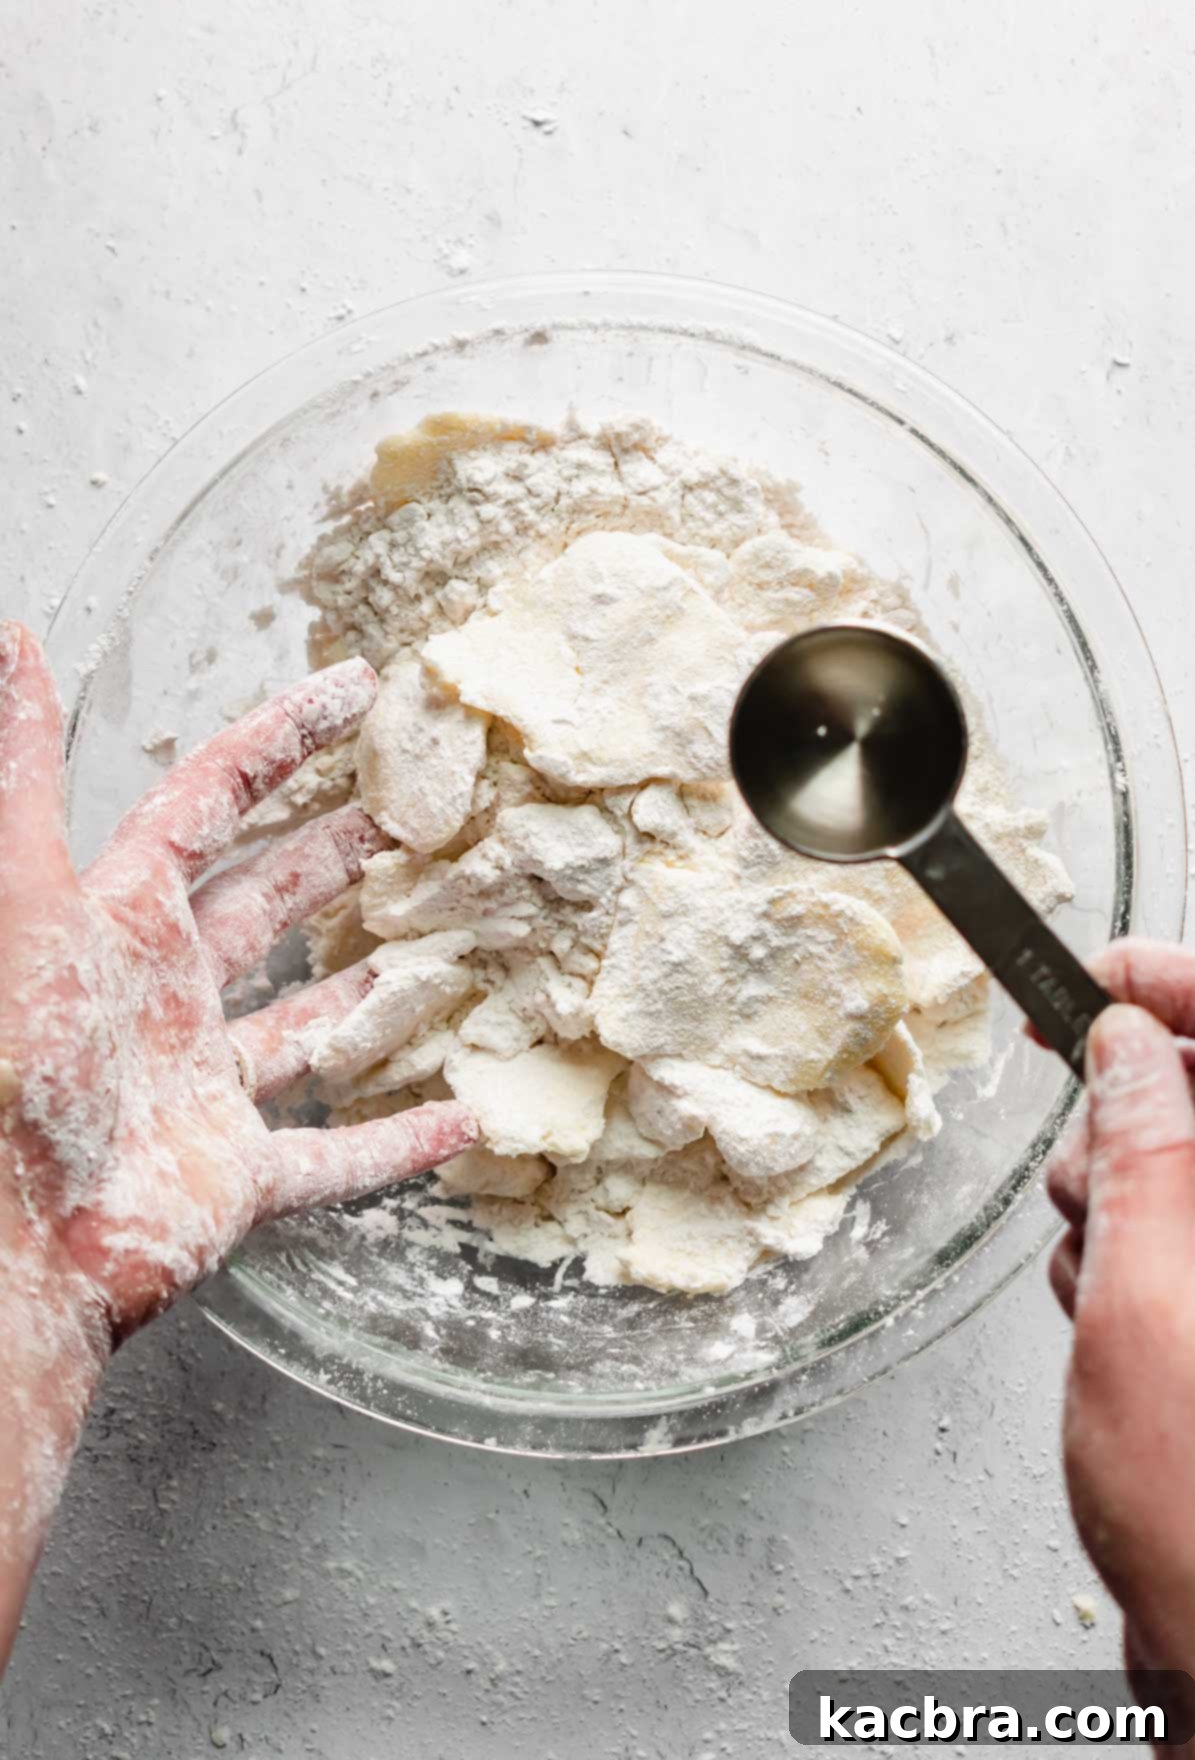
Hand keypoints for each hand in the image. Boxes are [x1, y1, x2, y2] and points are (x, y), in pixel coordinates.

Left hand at [0, 622, 474, 1665]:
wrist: (9, 1243)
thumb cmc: (16, 1066)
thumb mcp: (27, 903)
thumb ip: (23, 778)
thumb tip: (13, 636)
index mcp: (123, 917)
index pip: (215, 798)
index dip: (285, 736)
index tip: (360, 688)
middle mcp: (167, 993)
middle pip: (267, 901)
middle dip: (333, 851)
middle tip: (404, 809)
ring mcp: (205, 1085)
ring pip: (304, 1022)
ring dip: (366, 988)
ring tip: (433, 946)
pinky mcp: (236, 1174)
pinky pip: (334, 1157)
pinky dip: (395, 1144)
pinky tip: (463, 1120)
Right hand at [1046, 941, 1194, 1695]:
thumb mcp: (1148, 1300)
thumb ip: (1143, 1151)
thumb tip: (1130, 1043)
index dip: (1177, 984)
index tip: (1102, 973)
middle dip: (1124, 1120)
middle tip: (1093, 1180)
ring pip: (1172, 1164)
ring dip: (1112, 1204)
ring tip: (1105, 1283)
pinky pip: (1167, 1226)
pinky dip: (1119, 1252)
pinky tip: (1112, 1313)